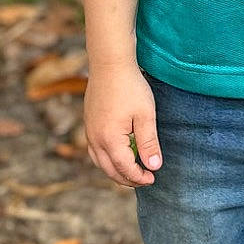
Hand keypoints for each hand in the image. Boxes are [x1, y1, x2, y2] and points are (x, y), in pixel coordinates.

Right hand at [84, 62, 162, 187]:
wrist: (109, 63)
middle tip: (144, 180)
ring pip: (99, 161)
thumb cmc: (130, 86)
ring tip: (131, 172)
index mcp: (109, 139)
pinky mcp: (88, 123)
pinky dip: (106, 159)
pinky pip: (94, 150)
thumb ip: (149, 142)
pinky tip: (117, 154)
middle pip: (109, 169)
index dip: (139, 177)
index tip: (153, 178)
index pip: (125, 168)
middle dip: (127, 179)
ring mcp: (89, 131)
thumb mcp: (145, 115)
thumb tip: (154, 166)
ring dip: (115, 170)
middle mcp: (95, 138)